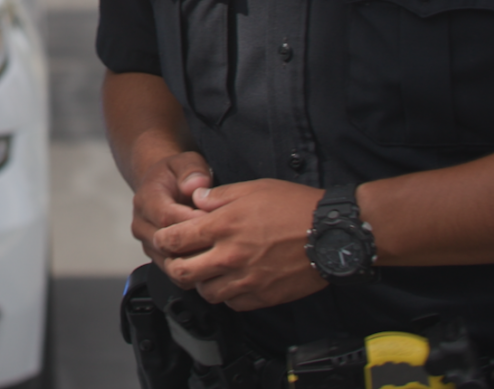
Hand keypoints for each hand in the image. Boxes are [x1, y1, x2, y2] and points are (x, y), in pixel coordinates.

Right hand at [132, 151, 212, 263]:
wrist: (162, 187)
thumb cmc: (177, 175)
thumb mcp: (186, 162)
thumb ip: (191, 170)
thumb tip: (196, 185)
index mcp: (145, 199)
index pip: (166, 217)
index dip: (192, 222)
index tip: (216, 220)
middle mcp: (141, 224)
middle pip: (166, 244)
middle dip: (195, 244)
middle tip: (222, 240)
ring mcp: (147, 243)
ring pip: (169, 262)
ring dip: (195, 260)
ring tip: (219, 252)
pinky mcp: (156, 257)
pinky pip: (173, 273)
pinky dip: (193, 271)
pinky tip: (212, 263)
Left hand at [151, 179, 326, 310]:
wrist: (330, 234)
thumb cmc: (295, 207)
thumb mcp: (254, 188)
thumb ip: (220, 196)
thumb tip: (197, 200)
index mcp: (224, 226)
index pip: (176, 239)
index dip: (163, 239)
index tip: (164, 238)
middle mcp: (230, 256)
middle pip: (183, 272)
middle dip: (175, 265)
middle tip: (180, 259)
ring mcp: (246, 280)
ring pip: (206, 292)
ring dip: (202, 281)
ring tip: (209, 269)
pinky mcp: (262, 296)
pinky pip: (232, 304)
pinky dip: (227, 294)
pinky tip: (232, 280)